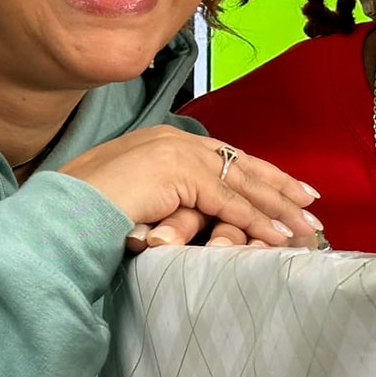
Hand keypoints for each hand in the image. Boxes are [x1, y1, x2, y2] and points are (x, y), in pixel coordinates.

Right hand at [60, 127, 322, 248]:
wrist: (63, 211)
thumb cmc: (87, 211)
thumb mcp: (136, 197)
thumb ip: (166, 197)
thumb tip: (186, 215)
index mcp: (164, 139)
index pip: (223, 156)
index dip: (258, 174)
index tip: (287, 189)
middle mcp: (175, 139)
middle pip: (241, 164)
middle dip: (280, 186)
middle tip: (312, 203)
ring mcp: (179, 153)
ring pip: (243, 184)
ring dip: (279, 208)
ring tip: (308, 227)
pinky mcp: (180, 175)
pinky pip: (230, 203)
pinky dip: (259, 222)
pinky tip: (281, 237)